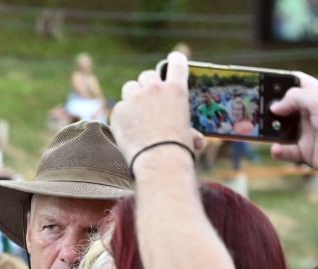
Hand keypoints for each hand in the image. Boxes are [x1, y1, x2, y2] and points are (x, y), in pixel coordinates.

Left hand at [112, 52, 203, 166]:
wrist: (158, 159)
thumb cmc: (179, 149)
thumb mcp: (189, 136)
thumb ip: (190, 132)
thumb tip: (198, 141)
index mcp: (177, 89)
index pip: (176, 63)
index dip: (174, 60)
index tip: (172, 60)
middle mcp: (155, 88)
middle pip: (147, 75)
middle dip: (147, 84)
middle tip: (147, 97)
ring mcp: (135, 98)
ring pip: (130, 87)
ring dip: (132, 95)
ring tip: (135, 112)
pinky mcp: (119, 110)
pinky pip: (119, 107)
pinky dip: (122, 116)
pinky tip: (127, 129)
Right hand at [269, 71, 317, 184]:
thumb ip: (295, 98)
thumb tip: (275, 106)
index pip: (297, 83)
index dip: (281, 81)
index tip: (262, 83)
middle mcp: (311, 113)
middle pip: (284, 106)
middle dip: (269, 108)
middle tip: (253, 110)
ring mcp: (307, 132)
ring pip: (281, 129)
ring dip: (270, 131)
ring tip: (259, 131)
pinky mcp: (305, 151)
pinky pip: (285, 150)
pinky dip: (278, 151)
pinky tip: (276, 149)